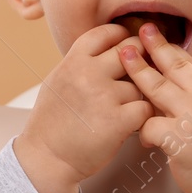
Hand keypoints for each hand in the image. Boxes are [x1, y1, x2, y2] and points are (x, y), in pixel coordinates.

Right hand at [14, 22, 154, 192]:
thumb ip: (81, 63)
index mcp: (73, 61)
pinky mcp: (118, 121)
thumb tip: (108, 49)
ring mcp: (105, 96)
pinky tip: (132, 122)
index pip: (107, 33)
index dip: (122, 38)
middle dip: (140, 61)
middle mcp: (89, 73)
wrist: (46, 159)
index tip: (128, 47)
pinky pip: (145, 108)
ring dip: (139, 95)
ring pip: (141, 83)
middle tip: (140, 75)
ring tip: (127, 108)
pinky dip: (143, 116)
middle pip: (132, 50)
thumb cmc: (52, 122)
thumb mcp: (58, 81)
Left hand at [118, 22, 191, 192]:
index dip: (168, 46)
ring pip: (157, 89)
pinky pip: (150, 126)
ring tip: (122, 59)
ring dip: (137, 73)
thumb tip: (181, 76)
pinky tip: (143, 140)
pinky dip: (142, 131)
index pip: (188, 62)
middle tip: (136, 32)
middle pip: (173, 67)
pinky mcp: (180, 141)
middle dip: (151, 47)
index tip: (152, 33)